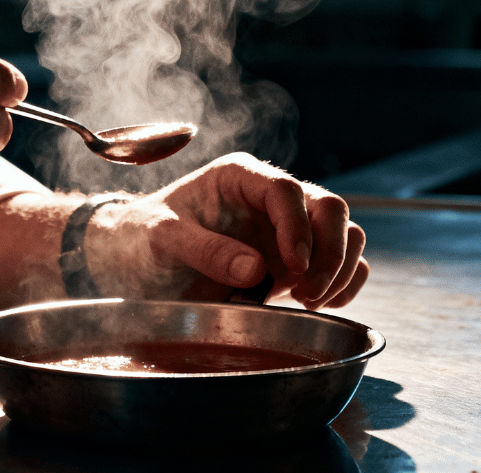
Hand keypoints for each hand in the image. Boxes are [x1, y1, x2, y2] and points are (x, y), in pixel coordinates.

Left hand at [87, 153, 367, 309]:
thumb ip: (205, 249)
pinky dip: (345, 283)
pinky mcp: (293, 261)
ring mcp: (286, 229)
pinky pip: (341, 263)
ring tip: (310, 300)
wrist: (135, 263)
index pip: (286, 189)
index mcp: (238, 176)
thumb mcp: (161, 238)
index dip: (298, 227)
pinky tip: (323, 303)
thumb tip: (256, 269)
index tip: (294, 267)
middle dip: (330, 251)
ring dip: (341, 268)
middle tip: (308, 293)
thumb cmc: (142, 238)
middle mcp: (269, 198)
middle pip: (329, 208)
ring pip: (344, 233)